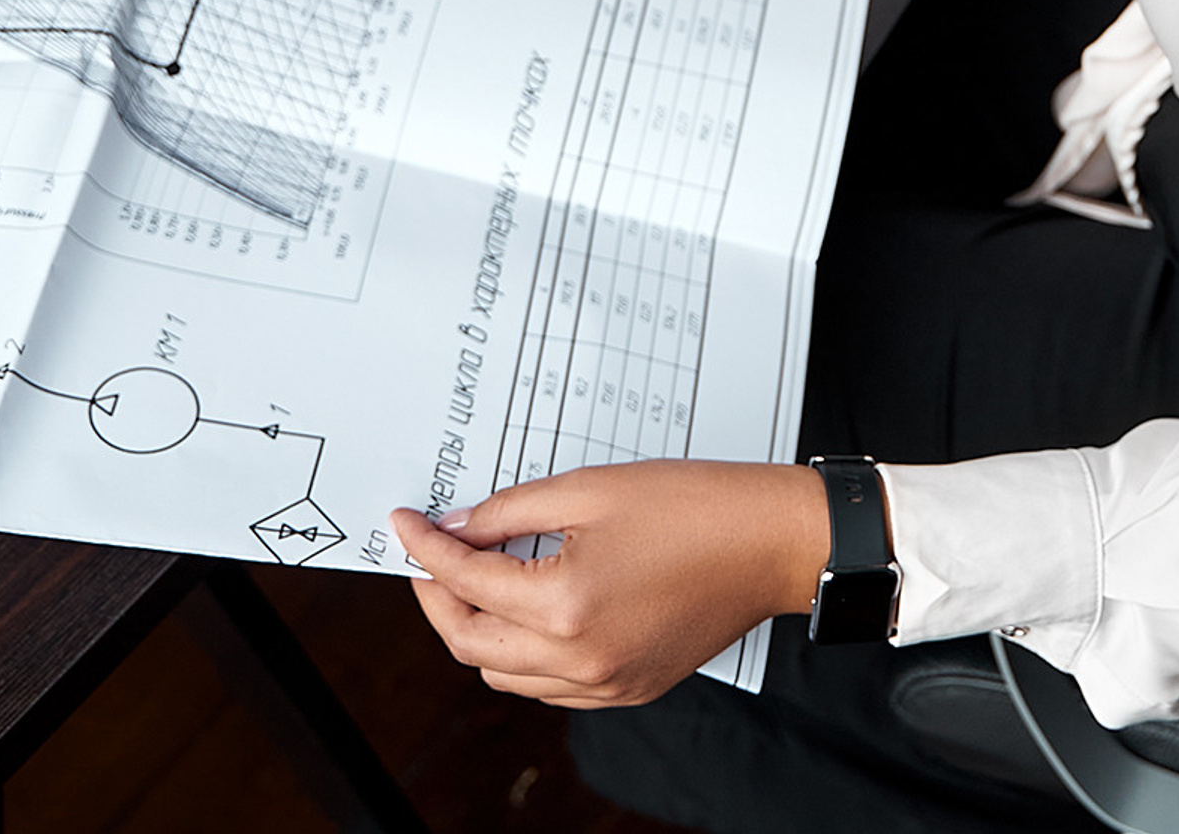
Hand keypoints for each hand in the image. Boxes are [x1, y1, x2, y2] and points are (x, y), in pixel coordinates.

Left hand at [394, 460, 827, 706]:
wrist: (771, 543)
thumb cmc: (696, 506)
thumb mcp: (592, 488)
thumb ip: (513, 511)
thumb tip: (459, 528)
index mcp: (565, 605)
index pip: (467, 582)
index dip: (427, 550)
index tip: (407, 524)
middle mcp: (579, 659)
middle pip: (471, 644)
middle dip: (438, 598)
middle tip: (428, 555)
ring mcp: (604, 684)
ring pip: (504, 676)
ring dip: (476, 630)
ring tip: (474, 579)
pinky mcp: (627, 690)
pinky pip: (548, 687)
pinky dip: (521, 655)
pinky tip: (525, 611)